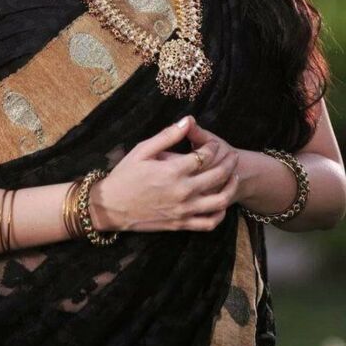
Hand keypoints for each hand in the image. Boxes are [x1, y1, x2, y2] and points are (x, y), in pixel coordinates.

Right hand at [90, 115, 240, 233]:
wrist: (111, 207)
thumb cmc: (125, 175)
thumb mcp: (142, 150)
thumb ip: (168, 136)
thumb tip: (188, 120)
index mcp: (172, 170)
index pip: (205, 156)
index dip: (214, 147)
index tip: (215, 143)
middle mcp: (182, 191)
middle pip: (217, 176)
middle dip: (229, 163)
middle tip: (233, 156)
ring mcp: (183, 210)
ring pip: (219, 201)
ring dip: (232, 187)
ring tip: (234, 177)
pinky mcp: (181, 224)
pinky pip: (209, 223)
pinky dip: (220, 214)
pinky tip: (221, 203)